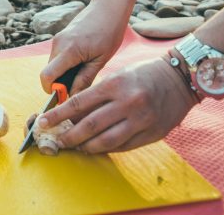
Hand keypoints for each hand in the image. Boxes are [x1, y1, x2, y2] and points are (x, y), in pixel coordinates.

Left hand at [37, 57, 197, 152]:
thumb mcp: (117, 76)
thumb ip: (98, 95)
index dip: (58, 115)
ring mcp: (141, 120)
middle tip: (56, 141)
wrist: (179, 79)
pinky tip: (96, 148)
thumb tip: (73, 115)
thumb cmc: (143, 74)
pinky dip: (106, 148)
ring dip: (85, 147)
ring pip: (105, 141)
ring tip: (75, 147)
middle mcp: (127, 103)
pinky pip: (123, 146)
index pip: (78, 103)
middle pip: (89, 126)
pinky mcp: (152, 134)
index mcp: (114, 85)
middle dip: (68, 136)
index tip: (43, 122)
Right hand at [40, 1, 126, 94]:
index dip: (51, 90)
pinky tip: (82, 62)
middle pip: (49, 72)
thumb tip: (73, 96)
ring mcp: (57, 39)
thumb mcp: (100, 60)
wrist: (108, 8)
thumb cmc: (109, 32)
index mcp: (69, 50)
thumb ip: (84, 79)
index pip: (47, 76)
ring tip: (84, 71)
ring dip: (62, 74)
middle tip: (79, 86)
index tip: (65, 96)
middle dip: (59, 83)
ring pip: (52, 65)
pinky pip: (57, 57)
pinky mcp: (60, 37)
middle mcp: (58, 44)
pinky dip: (64, 65)